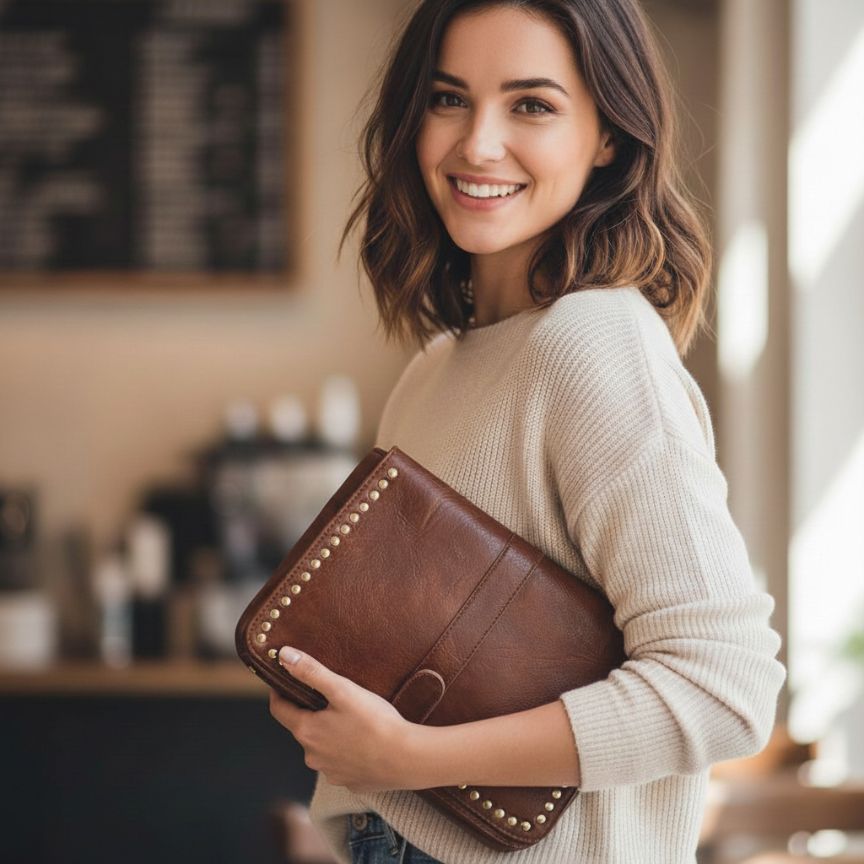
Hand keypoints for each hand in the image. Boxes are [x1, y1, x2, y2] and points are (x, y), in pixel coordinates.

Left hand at [268, 646, 418, 793]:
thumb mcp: (342, 690)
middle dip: (311, 712)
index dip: (279, 693)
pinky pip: (340, 763)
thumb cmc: (375, 722)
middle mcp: (312, 756)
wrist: (407, 759)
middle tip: (331, 697)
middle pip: (302, 728)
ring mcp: (329, 772)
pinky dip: (346, 751)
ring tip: (351, 719)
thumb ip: (312, 672)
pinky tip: (363, 741)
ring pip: (321, 747)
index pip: (278, 710)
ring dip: (329, 733)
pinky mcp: (348, 782)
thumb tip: (284, 655)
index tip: (285, 680)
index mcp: (306, 732)